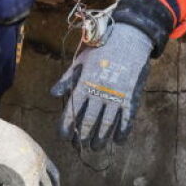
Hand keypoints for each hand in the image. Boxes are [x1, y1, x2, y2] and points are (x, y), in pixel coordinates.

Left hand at [50, 23, 152, 150]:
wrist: (128, 37)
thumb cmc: (101, 48)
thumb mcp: (80, 61)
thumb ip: (67, 79)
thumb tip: (53, 94)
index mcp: (84, 84)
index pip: (72, 111)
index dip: (66, 126)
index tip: (64, 137)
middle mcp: (99, 92)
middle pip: (89, 121)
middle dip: (83, 136)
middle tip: (80, 146)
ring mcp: (116, 95)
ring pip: (107, 124)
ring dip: (101, 138)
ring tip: (96, 147)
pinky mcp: (131, 96)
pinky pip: (127, 119)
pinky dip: (123, 132)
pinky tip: (118, 141)